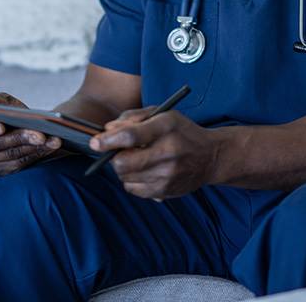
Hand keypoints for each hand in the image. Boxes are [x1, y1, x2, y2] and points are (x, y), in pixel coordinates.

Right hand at [0, 90, 61, 174]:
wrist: (22, 128)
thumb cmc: (9, 112)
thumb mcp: (4, 103)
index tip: (2, 126)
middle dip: (19, 138)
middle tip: (40, 133)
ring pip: (11, 155)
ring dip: (33, 147)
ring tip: (52, 138)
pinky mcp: (2, 170)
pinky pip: (21, 163)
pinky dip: (38, 153)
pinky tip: (51, 144)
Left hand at [89, 108, 218, 198]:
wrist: (210, 156)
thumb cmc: (181, 131)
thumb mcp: (162, 114)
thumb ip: (132, 117)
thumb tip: (107, 129)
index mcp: (166, 127)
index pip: (130, 136)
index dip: (107, 140)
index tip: (95, 142)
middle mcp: (168, 152)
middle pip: (123, 162)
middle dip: (113, 157)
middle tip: (117, 151)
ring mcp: (167, 175)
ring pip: (125, 177)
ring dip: (123, 168)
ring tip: (135, 158)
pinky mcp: (165, 191)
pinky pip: (134, 189)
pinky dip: (132, 180)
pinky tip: (143, 170)